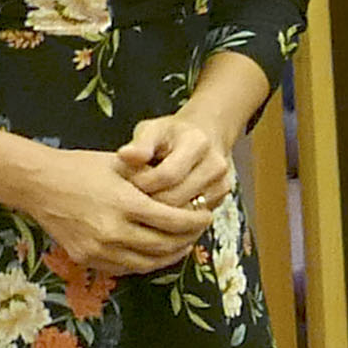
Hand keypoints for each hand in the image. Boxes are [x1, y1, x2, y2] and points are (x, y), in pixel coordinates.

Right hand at [14, 146, 210, 279]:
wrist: (39, 184)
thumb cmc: (81, 167)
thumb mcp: (120, 164)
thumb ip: (152, 179)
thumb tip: (186, 192)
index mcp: (125, 203)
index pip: (173, 220)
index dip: (195, 221)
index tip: (207, 214)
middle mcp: (113, 231)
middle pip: (165, 245)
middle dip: (188, 239)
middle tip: (199, 230)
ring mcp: (99, 249)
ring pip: (148, 263)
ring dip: (170, 255)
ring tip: (183, 244)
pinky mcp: (87, 259)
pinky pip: (126, 269)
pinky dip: (146, 263)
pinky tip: (156, 252)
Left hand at [118, 108, 238, 209]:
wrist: (205, 134)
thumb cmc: (171, 134)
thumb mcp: (152, 130)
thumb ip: (140, 144)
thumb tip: (125, 156)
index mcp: (197, 142)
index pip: (167, 175)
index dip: (144, 183)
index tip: (129, 181)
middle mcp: (215, 164)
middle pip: (177, 198)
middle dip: (151, 201)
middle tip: (134, 196)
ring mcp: (222, 183)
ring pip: (186, 213)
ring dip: (163, 212)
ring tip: (148, 200)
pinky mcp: (222, 198)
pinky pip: (194, 218)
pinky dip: (177, 216)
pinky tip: (164, 206)